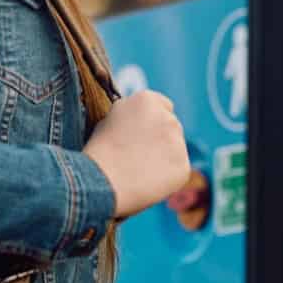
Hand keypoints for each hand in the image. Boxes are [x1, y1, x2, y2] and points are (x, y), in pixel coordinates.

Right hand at [83, 91, 190, 218]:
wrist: (102, 181)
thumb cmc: (99, 152)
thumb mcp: (110, 119)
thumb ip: (131, 115)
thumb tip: (141, 121)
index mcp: (147, 100)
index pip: (162, 104)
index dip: (152, 120)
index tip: (143, 133)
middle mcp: (168, 117)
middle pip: (171, 126)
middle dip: (160, 138)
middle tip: (139, 155)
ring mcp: (178, 143)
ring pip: (175, 148)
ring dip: (164, 155)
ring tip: (138, 170)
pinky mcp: (183, 167)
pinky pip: (177, 170)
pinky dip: (166, 176)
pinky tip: (146, 181)